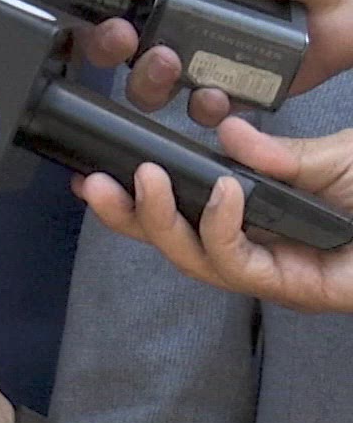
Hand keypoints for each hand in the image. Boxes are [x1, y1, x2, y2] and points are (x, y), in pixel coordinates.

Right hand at [76, 117, 352, 311]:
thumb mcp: (329, 158)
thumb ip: (276, 151)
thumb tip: (223, 130)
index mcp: (254, 219)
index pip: (181, 212)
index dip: (136, 199)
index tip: (98, 173)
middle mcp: (255, 250)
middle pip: (172, 242)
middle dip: (127, 217)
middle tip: (93, 185)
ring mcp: (273, 274)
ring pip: (194, 259)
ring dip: (162, 222)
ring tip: (147, 180)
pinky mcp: (296, 291)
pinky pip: (239, 264)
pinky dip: (221, 228)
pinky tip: (221, 193)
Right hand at [80, 0, 352, 123]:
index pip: (114, 5)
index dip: (101, 20)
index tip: (112, 25)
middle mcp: (179, 23)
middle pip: (124, 53)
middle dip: (117, 53)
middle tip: (134, 44)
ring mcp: (207, 59)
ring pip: (156, 88)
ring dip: (152, 83)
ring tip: (176, 68)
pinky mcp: (240, 89)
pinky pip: (206, 111)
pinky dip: (205, 109)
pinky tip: (218, 93)